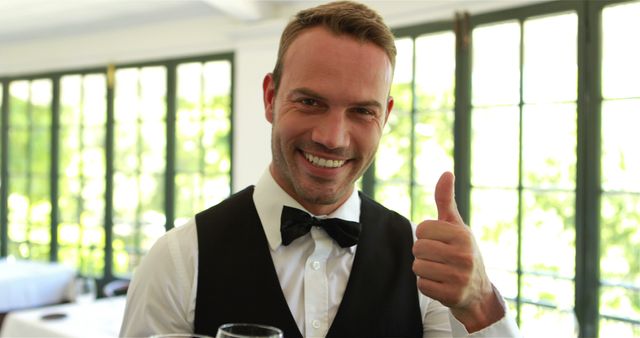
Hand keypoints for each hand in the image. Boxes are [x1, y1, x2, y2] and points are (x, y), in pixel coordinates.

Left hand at [412, 172, 503, 331]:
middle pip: (418, 248)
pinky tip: (441, 284)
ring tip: (440, 271)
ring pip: (418, 267)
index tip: (438, 241)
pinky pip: (422, 285)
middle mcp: (464, 255)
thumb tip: (446, 172)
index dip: (425, 235)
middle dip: (423, 253)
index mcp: (463, 235)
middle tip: (438, 258)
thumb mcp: (456, 226)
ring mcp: (459, 277)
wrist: (478, 291)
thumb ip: (446, 200)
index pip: (422, 228)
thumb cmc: (461, 251)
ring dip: (424, 270)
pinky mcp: (452, 295)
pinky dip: (427, 285)